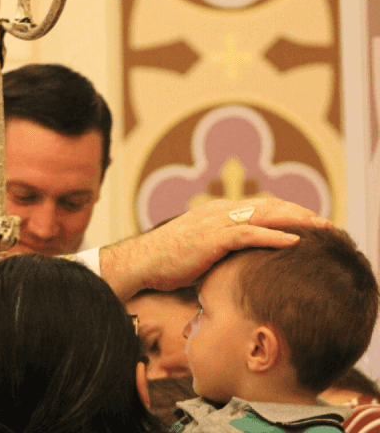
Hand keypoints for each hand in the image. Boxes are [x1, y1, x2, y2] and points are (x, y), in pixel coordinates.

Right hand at [100, 197, 330, 299]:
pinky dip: (275, 236)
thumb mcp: (198, 251)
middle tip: (327, 223)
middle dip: (301, 213)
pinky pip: (251, 234)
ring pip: (265, 215)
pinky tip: (295, 242)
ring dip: (297, 221)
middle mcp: (219, 211)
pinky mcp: (213, 238)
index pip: (260, 205)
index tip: (309, 221)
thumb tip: (237, 262)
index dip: (287, 211)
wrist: (141, 262)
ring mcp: (216, 222)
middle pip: (269, 206)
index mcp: (216, 212)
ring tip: (322, 229)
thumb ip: (220, 248)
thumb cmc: (165, 262)